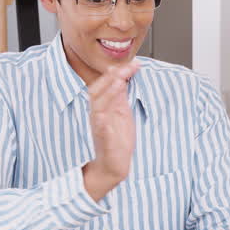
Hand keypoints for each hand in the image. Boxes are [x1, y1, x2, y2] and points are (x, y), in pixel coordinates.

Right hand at [82, 62, 138, 201]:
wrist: (113, 165)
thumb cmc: (117, 139)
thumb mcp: (121, 112)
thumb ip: (120, 96)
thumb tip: (123, 76)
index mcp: (104, 107)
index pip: (104, 84)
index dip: (116, 73)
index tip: (132, 64)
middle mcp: (99, 114)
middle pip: (97, 91)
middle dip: (111, 78)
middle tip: (126, 68)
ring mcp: (99, 126)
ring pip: (97, 106)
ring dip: (108, 93)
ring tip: (118, 82)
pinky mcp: (103, 140)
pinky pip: (100, 129)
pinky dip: (101, 120)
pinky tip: (104, 114)